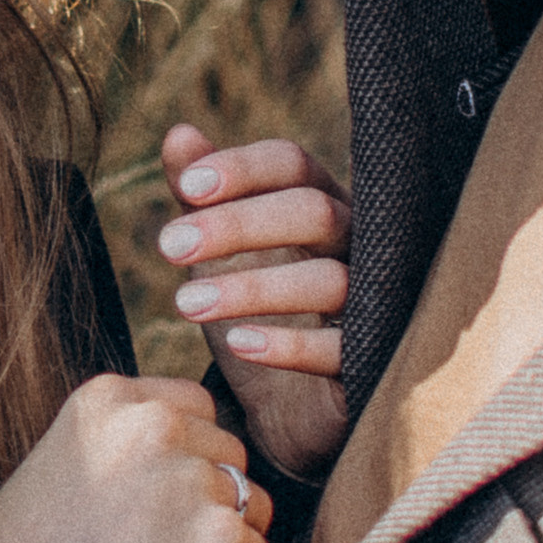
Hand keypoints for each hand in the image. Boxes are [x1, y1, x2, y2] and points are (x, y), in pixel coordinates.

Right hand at [0, 372, 272, 542]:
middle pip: (231, 457)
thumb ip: (123, 440)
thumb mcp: (61, 458)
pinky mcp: (216, 541)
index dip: (186, 462)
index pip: (197, 408)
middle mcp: (155, 425)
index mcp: (112, 397)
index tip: (150, 508)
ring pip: (253, 507)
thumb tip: (195, 450)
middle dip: (210, 505)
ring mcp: (188, 481)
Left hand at [159, 124, 350, 482]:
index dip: (243, 168)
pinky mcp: (372, 362)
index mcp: (322, 205)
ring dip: (252, 290)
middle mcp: (358, 245)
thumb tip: (179, 133)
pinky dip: (289, 345)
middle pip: (314, 213)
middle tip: (168, 247)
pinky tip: (238, 344)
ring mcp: (374, 303)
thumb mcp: (223, 253)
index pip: (294, 165)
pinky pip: (341, 349)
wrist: (291, 408)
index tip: (186, 186)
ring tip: (184, 306)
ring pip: (330, 281)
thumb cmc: (261, 311)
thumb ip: (203, 195)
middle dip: (238, 226)